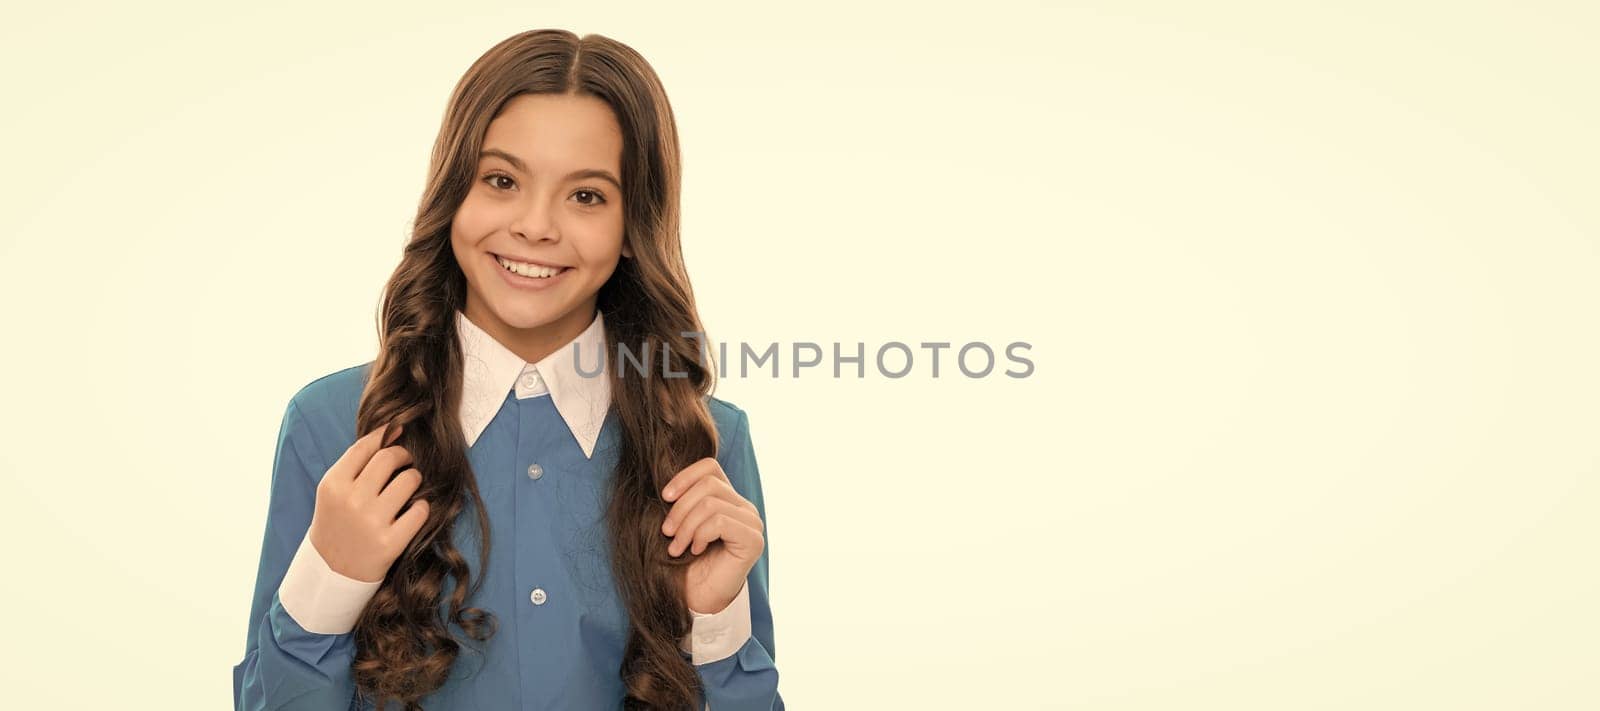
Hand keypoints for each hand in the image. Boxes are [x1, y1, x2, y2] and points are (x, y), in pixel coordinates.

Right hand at [307, 422, 430, 582]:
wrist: (332, 571)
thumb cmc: (337, 522)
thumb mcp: (334, 491)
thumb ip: (356, 462)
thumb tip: (391, 430)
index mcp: (333, 484)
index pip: (366, 446)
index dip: (385, 436)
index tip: (396, 433)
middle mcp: (351, 501)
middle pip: (390, 457)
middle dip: (403, 455)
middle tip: (406, 462)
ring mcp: (371, 522)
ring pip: (410, 480)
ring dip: (414, 480)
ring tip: (408, 488)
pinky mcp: (390, 543)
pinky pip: (421, 510)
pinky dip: (422, 508)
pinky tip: (413, 511)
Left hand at [660, 457, 763, 614]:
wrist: (695, 599)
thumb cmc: (685, 564)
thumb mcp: (679, 524)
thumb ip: (682, 500)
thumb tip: (667, 485)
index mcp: (728, 499)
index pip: (710, 467)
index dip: (684, 476)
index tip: (664, 496)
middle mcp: (744, 507)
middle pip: (708, 484)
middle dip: (680, 508)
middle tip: (666, 532)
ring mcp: (752, 523)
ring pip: (711, 503)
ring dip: (685, 527)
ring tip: (676, 548)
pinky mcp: (753, 540)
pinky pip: (720, 522)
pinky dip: (700, 535)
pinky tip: (696, 550)